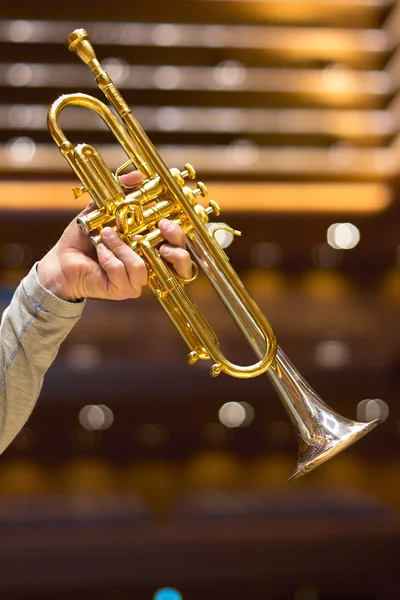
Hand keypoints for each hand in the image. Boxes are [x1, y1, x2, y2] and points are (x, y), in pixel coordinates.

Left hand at [37, 171, 191, 301]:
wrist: (62, 259)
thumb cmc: (86, 237)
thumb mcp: (104, 209)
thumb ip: (122, 192)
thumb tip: (139, 174)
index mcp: (151, 248)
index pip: (178, 247)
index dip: (178, 236)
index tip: (165, 221)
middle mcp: (149, 267)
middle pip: (181, 267)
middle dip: (175, 250)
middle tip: (160, 229)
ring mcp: (137, 281)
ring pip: (142, 267)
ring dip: (122, 247)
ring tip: (106, 235)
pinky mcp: (122, 290)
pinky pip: (121, 271)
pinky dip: (108, 257)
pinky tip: (99, 251)